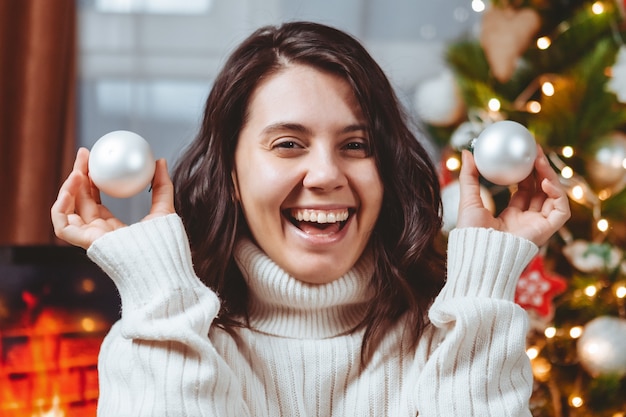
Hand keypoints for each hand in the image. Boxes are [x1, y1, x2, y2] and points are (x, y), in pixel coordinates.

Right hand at [51, 147, 174, 248]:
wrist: (163, 264)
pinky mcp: (85, 244)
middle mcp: (97, 234)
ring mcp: (90, 240)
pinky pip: (62, 226)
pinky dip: (60, 207)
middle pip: (80, 201)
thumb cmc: (165, 244)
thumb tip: (160, 161)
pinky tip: (70, 188)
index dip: (91, 179)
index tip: (96, 157)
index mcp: (112, 228)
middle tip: (85, 153)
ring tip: (79, 169)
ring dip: (69, 187)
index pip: (94, 200)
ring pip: (68, 210)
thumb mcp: (164, 208)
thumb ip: (162, 186)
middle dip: (78, 175)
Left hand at [455, 145, 569, 246]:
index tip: (523, 155)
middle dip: (540, 170)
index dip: (526, 173)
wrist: (478, 252)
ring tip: (538, 160)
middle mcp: (526, 222)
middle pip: (540, 192)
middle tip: (535, 150)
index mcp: (509, 217)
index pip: (524, 192)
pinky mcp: (546, 231)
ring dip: (549, 177)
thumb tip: (466, 152)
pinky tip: (545, 182)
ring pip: (552, 198)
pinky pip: (561, 211)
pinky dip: (557, 195)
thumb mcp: (469, 199)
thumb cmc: (471, 232)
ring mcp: (537, 226)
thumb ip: (469, 177)